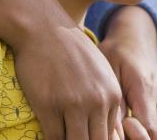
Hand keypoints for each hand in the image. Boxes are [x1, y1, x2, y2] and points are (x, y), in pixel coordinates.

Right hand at [0, 0, 121, 139]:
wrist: (44, 26)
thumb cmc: (70, 49)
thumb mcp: (99, 71)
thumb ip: (106, 99)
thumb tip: (108, 130)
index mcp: (113, 95)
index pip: (111, 136)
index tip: (86, 136)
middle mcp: (98, 101)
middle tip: (74, 138)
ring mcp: (73, 104)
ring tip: (63, 137)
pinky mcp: (49, 105)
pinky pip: (53, 138)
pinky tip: (48, 133)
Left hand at [99, 5, 156, 139]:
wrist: (137, 39)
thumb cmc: (117, 52)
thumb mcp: (110, 69)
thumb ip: (113, 102)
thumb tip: (112, 131)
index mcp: (146, 89)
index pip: (148, 127)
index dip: (135, 134)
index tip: (122, 123)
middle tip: (118, 132)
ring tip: (121, 132)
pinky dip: (145, 137)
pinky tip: (127, 132)